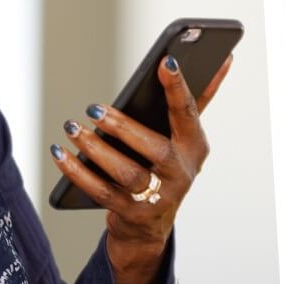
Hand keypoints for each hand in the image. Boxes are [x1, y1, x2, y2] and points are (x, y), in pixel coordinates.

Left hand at [52, 54, 228, 283]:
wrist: (150, 225)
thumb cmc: (166, 166)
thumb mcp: (185, 136)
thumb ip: (200, 98)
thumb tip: (224, 58)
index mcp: (195, 146)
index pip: (188, 112)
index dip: (179, 88)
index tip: (166, 61)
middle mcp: (181, 173)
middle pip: (155, 150)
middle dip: (123, 127)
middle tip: (93, 108)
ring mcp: (158, 198)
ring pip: (127, 173)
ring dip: (96, 149)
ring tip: (73, 128)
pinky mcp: (132, 214)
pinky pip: (101, 192)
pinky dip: (78, 172)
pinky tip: (60, 152)